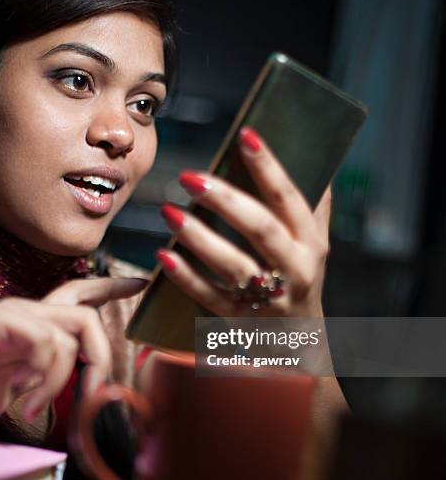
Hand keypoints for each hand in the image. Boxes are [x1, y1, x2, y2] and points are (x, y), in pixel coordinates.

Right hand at [0, 277, 146, 433]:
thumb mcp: (21, 380)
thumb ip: (47, 366)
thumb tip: (78, 371)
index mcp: (29, 322)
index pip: (76, 293)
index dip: (108, 287)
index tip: (138, 284)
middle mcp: (23, 310)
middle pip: (85, 313)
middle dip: (101, 353)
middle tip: (97, 390)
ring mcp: (10, 313)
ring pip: (70, 331)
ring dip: (64, 378)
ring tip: (39, 404)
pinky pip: (47, 342)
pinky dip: (46, 378)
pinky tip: (26, 400)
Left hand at [156, 127, 329, 317]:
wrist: (300, 344)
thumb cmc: (300, 279)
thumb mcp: (314, 245)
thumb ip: (313, 207)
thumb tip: (316, 160)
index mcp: (311, 243)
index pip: (290, 198)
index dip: (269, 166)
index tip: (245, 135)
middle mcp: (295, 269)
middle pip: (260, 229)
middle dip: (226, 200)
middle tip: (189, 177)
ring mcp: (267, 297)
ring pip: (233, 265)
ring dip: (198, 237)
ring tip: (168, 211)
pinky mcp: (240, 318)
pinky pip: (209, 296)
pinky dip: (186, 277)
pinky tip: (163, 255)